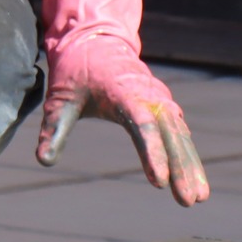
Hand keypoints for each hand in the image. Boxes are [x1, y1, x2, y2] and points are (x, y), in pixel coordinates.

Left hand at [38, 32, 209, 205]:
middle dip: (181, 168)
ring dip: (191, 165)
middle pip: (170, 134)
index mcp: (123, 92)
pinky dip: (189, 155)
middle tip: (189, 201)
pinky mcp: (163, 106)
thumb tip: (42, 161)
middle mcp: (148, 95)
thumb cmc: (75, 71)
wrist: (95, 40)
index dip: (153, 154)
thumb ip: (54, 129)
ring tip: (198, 198)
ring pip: (180, 135)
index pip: (142, 126)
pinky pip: (180, 132)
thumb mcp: (59, 98)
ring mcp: (160, 99)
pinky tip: (196, 180)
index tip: (160, 182)